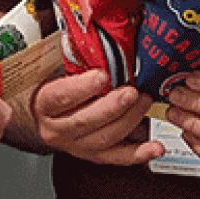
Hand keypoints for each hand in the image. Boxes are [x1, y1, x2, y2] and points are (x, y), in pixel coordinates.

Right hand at [32, 69, 162, 164]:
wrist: (47, 118)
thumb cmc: (56, 90)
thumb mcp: (56, 72)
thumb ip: (77, 62)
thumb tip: (102, 41)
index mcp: (45, 104)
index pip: (59, 97)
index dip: (81, 87)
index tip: (102, 75)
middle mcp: (56, 129)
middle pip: (84, 121)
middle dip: (113, 106)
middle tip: (132, 92)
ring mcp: (75, 146)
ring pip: (103, 139)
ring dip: (129, 121)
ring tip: (144, 102)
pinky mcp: (93, 156)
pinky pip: (117, 158)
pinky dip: (139, 153)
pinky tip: (154, 147)